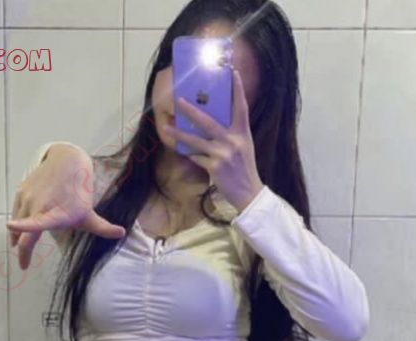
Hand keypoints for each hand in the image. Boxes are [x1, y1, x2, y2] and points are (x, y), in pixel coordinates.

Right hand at [7, 148, 126, 270]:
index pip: (37, 224)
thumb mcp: (88, 212)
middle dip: (22, 251)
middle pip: (23, 234)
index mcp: (54, 214)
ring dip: (18, 237)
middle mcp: (38, 205)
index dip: (23, 227)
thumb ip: (102, 227)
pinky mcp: (21, 192)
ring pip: (18, 223)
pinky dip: (17, 223)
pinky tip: (19, 229)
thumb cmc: (78, 191)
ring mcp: (27, 198)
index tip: (12, 228)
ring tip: (20, 247)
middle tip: (23, 264)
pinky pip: (16, 212)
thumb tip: (122, 234)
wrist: (66, 161)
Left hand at [164, 68, 263, 212]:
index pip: (241, 107)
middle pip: (209, 122)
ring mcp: (223, 154)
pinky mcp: (214, 167)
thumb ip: (232, 134)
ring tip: (166, 126)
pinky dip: (189, 154)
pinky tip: (181, 150)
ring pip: (196, 140)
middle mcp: (233, 141)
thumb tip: (214, 123)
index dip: (237, 89)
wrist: (249, 193)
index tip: (232, 72)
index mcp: (243, 133)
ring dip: (179, 133)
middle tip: (179, 100)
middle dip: (192, 111)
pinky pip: (196, 157)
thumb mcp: (244, 147)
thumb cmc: (245, 169)